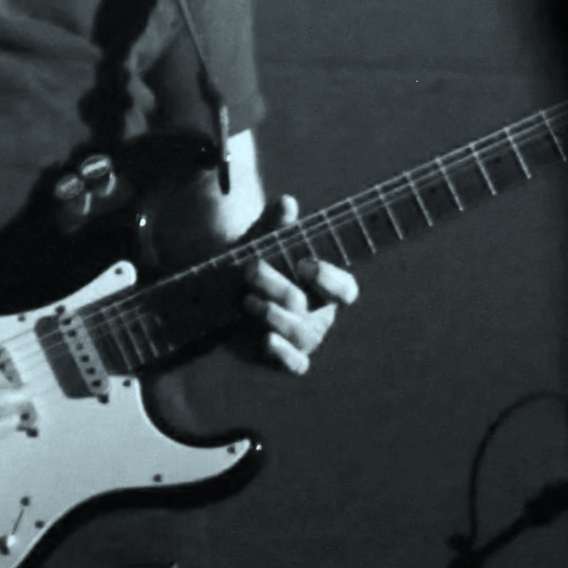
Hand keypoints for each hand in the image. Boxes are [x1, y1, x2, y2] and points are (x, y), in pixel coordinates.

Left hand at [238, 195, 358, 375]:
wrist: (223, 294)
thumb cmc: (254, 264)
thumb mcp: (260, 242)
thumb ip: (274, 224)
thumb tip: (287, 202)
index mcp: (324, 287)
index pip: (344, 288)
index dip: (330, 279)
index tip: (305, 263)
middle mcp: (319, 314)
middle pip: (310, 307)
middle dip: (279, 287)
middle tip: (250, 269)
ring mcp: (304, 338)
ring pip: (301, 334)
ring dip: (274, 316)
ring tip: (247, 300)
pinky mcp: (285, 357)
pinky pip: (295, 364)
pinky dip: (283, 355)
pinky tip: (266, 340)